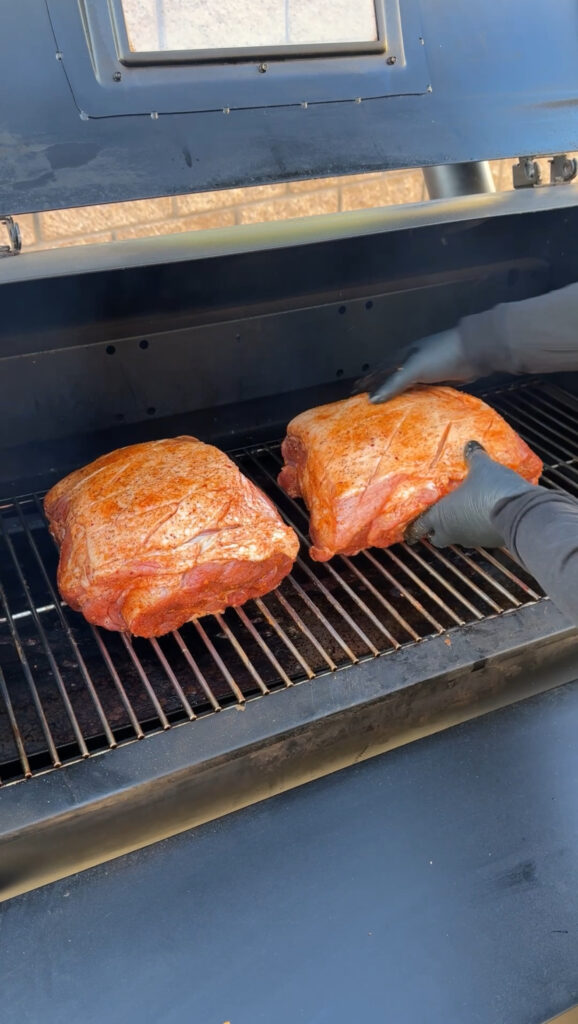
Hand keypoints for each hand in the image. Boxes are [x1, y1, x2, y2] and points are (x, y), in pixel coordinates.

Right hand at [355, 328, 479, 403]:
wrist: (475, 352)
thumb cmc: (442, 355)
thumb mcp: (414, 368)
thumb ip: (394, 383)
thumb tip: (371, 400)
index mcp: (403, 355)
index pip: (379, 369)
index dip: (367, 380)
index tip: (355, 391)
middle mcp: (413, 361)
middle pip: (391, 375)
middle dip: (378, 387)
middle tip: (367, 401)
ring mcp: (427, 369)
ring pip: (406, 384)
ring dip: (396, 393)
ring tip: (386, 406)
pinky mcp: (441, 378)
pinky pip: (421, 391)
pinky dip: (413, 398)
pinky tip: (411, 406)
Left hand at [405, 441, 534, 548]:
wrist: (520, 512)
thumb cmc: (491, 490)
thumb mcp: (481, 467)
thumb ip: (473, 457)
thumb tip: (471, 446)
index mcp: (441, 516)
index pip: (420, 527)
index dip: (415, 527)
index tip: (411, 528)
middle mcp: (453, 532)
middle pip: (437, 537)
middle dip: (436, 530)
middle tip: (439, 517)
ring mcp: (472, 539)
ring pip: (458, 536)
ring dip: (459, 527)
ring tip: (464, 511)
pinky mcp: (490, 542)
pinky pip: (478, 534)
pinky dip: (477, 527)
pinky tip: (484, 514)